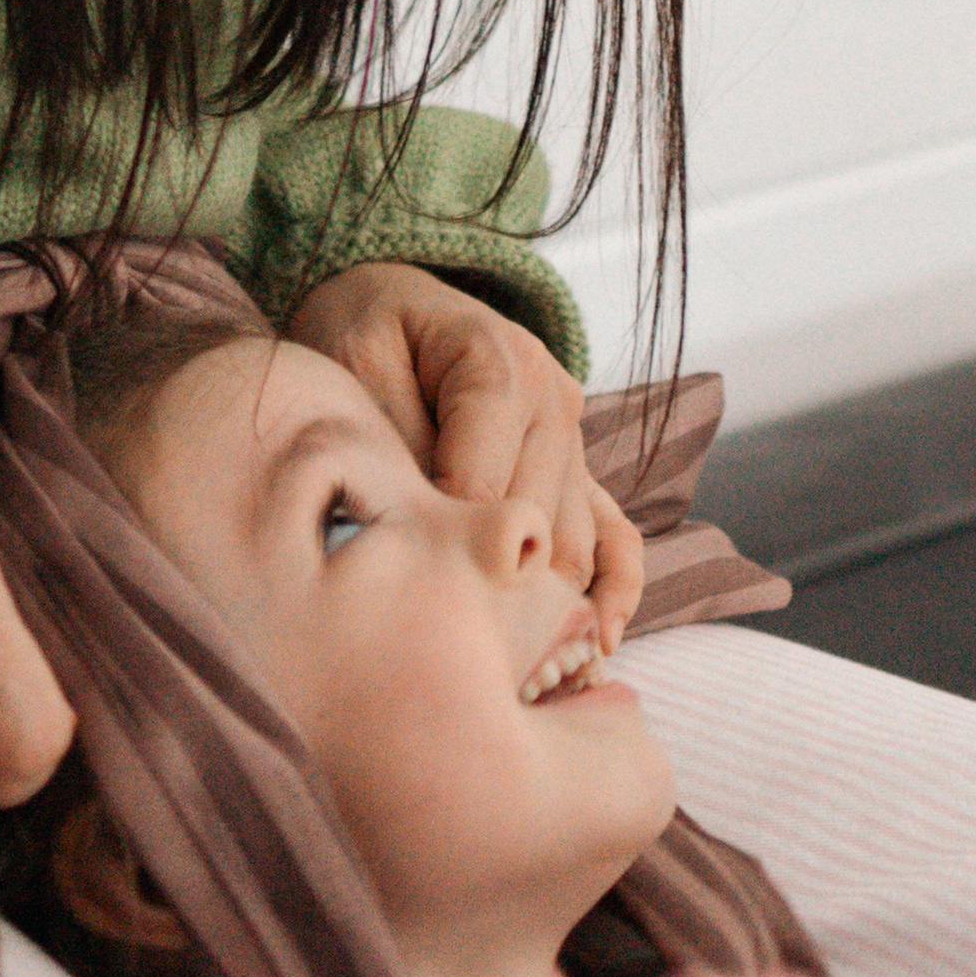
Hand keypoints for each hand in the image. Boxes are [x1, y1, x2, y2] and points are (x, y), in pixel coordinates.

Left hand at [290, 263, 643, 650]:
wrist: (394, 302)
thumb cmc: (366, 334)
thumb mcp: (356, 362)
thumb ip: (394, 437)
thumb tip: (424, 523)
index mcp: (500, 364)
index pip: (480, 483)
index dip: (441, 545)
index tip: (404, 594)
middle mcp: (553, 401)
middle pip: (535, 525)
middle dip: (490, 590)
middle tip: (441, 651)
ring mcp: (572, 441)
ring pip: (573, 545)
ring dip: (543, 609)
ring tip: (498, 674)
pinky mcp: (577, 473)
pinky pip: (618, 536)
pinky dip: (616, 590)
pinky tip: (599, 642)